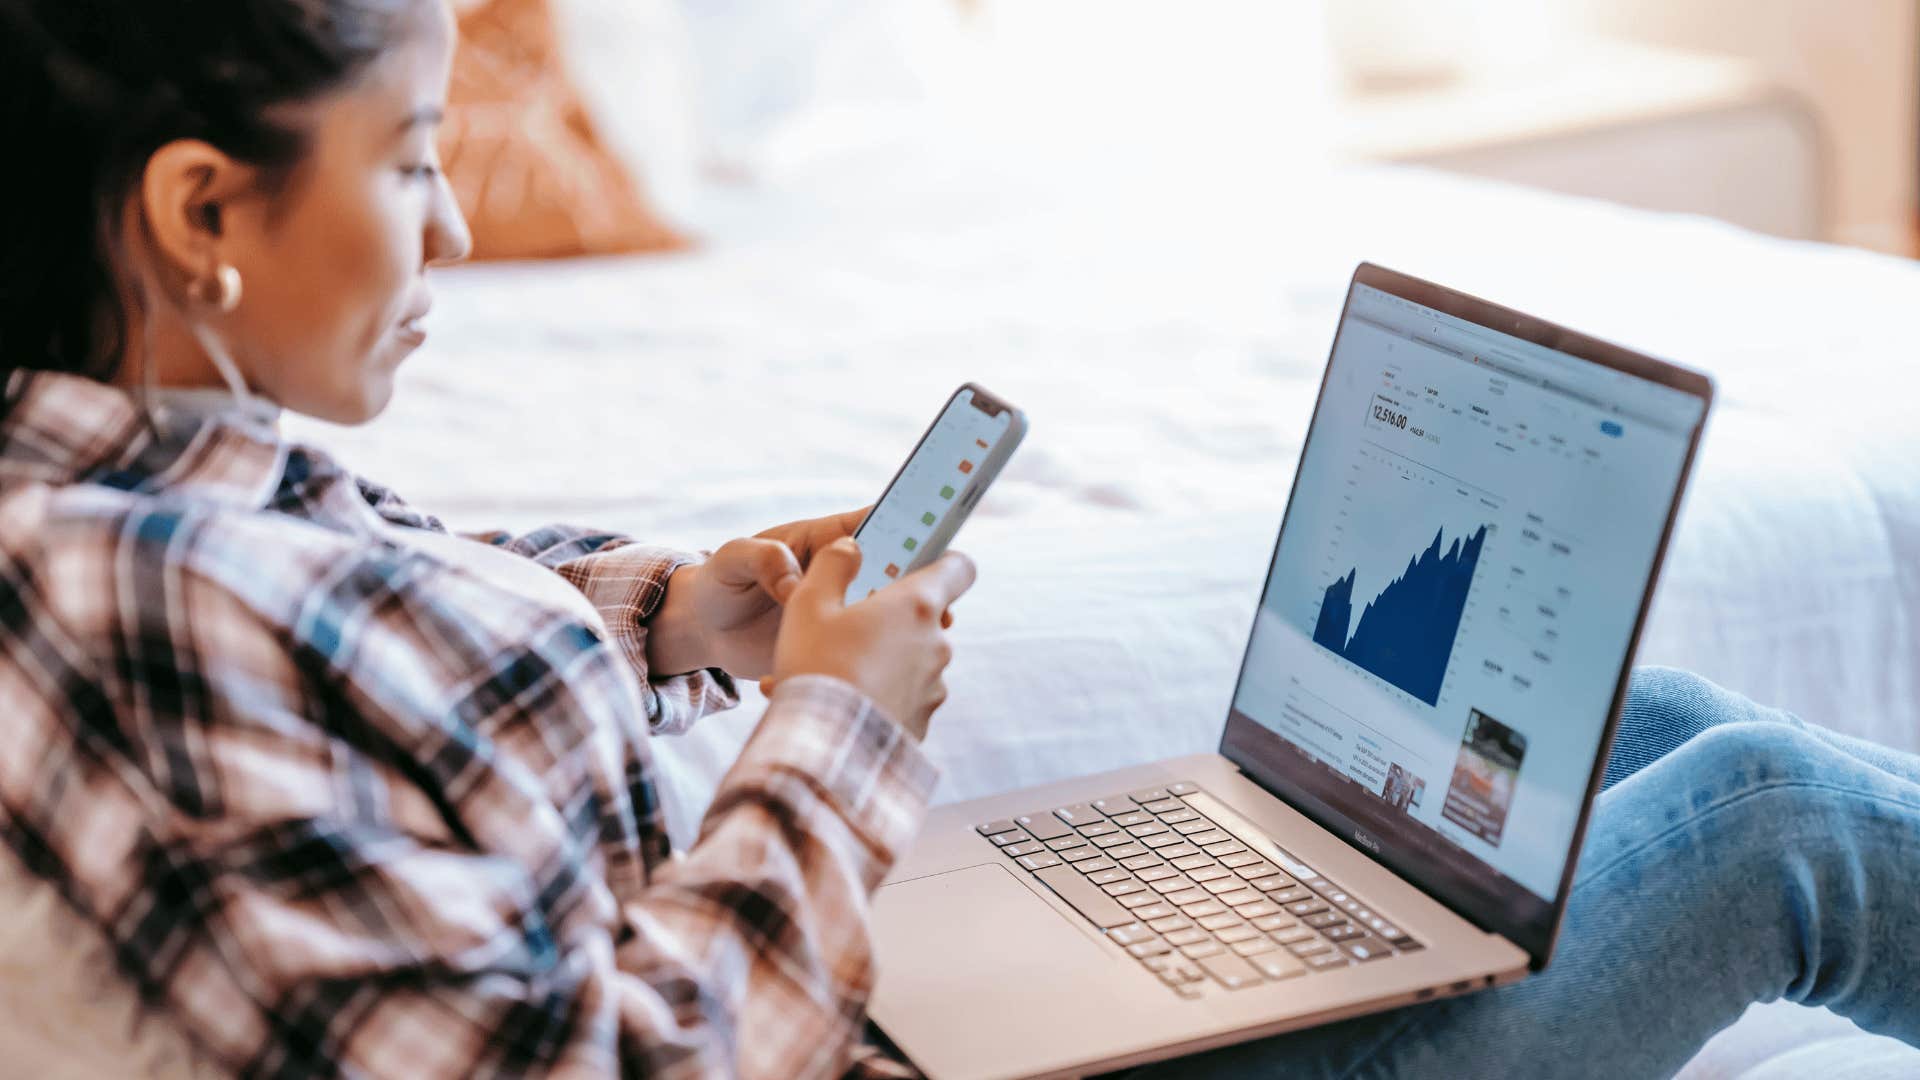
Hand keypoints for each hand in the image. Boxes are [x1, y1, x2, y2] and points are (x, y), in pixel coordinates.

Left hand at [647, 507, 953, 678]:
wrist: (704, 633)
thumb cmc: (718, 582)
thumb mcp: (733, 558)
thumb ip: (762, 557)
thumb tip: (794, 583)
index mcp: (823, 541)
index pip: (874, 524)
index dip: (908, 526)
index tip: (934, 537)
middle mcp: (842, 575)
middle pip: (896, 572)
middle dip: (919, 586)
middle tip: (935, 610)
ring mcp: (844, 612)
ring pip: (890, 616)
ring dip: (904, 629)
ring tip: (915, 648)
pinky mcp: (837, 647)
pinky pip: (865, 651)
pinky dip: (873, 663)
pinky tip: (869, 679)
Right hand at [762, 538, 975, 739]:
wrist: (824, 748)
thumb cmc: (817, 666)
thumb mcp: (809, 602)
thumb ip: (833, 564)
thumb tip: (852, 547)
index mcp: (917, 605)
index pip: (959, 568)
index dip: (943, 561)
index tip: (920, 564)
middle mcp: (937, 645)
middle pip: (922, 618)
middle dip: (886, 621)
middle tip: (841, 630)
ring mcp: (934, 687)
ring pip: (906, 661)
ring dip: (874, 662)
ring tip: (823, 675)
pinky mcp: (921, 722)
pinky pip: (899, 699)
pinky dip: (873, 697)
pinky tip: (832, 704)